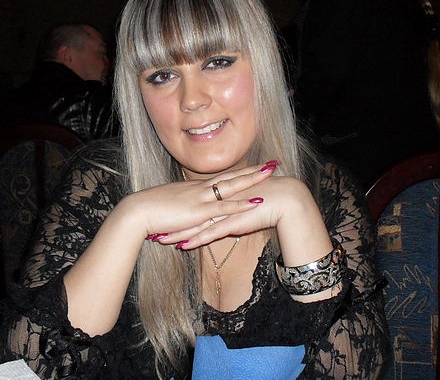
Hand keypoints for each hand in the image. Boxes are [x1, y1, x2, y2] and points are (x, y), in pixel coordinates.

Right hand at [116, 162, 276, 241]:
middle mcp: (200, 188)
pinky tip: (256, 202)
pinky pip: (224, 207)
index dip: (240, 172)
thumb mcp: (170, 205)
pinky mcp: (198, 212)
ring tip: (270, 173)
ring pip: (232, 186)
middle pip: (231, 176)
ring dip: (252, 180)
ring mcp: (200, 198)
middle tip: (272, 164)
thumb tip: (189, 211)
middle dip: (253, 170)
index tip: (255, 167)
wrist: (137, 211)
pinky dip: (241, 204)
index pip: (222, 177)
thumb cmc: (150, 210)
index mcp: (194, 187)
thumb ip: (183, 206)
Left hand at [158, 172, 328, 256]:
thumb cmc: (269, 199)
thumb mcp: (245, 201)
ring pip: (195, 223)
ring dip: (177, 232)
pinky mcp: (232, 222)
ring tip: (160, 239)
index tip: (164, 213)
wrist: (285, 199)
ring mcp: (224, 211)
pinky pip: (210, 233)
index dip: (179, 208)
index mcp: (221, 194)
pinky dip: (195, 239)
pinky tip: (182, 245)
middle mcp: (219, 201)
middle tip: (154, 225)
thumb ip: (234, 205)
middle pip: (190, 212)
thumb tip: (227, 210)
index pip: (195, 202)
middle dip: (171, 220)